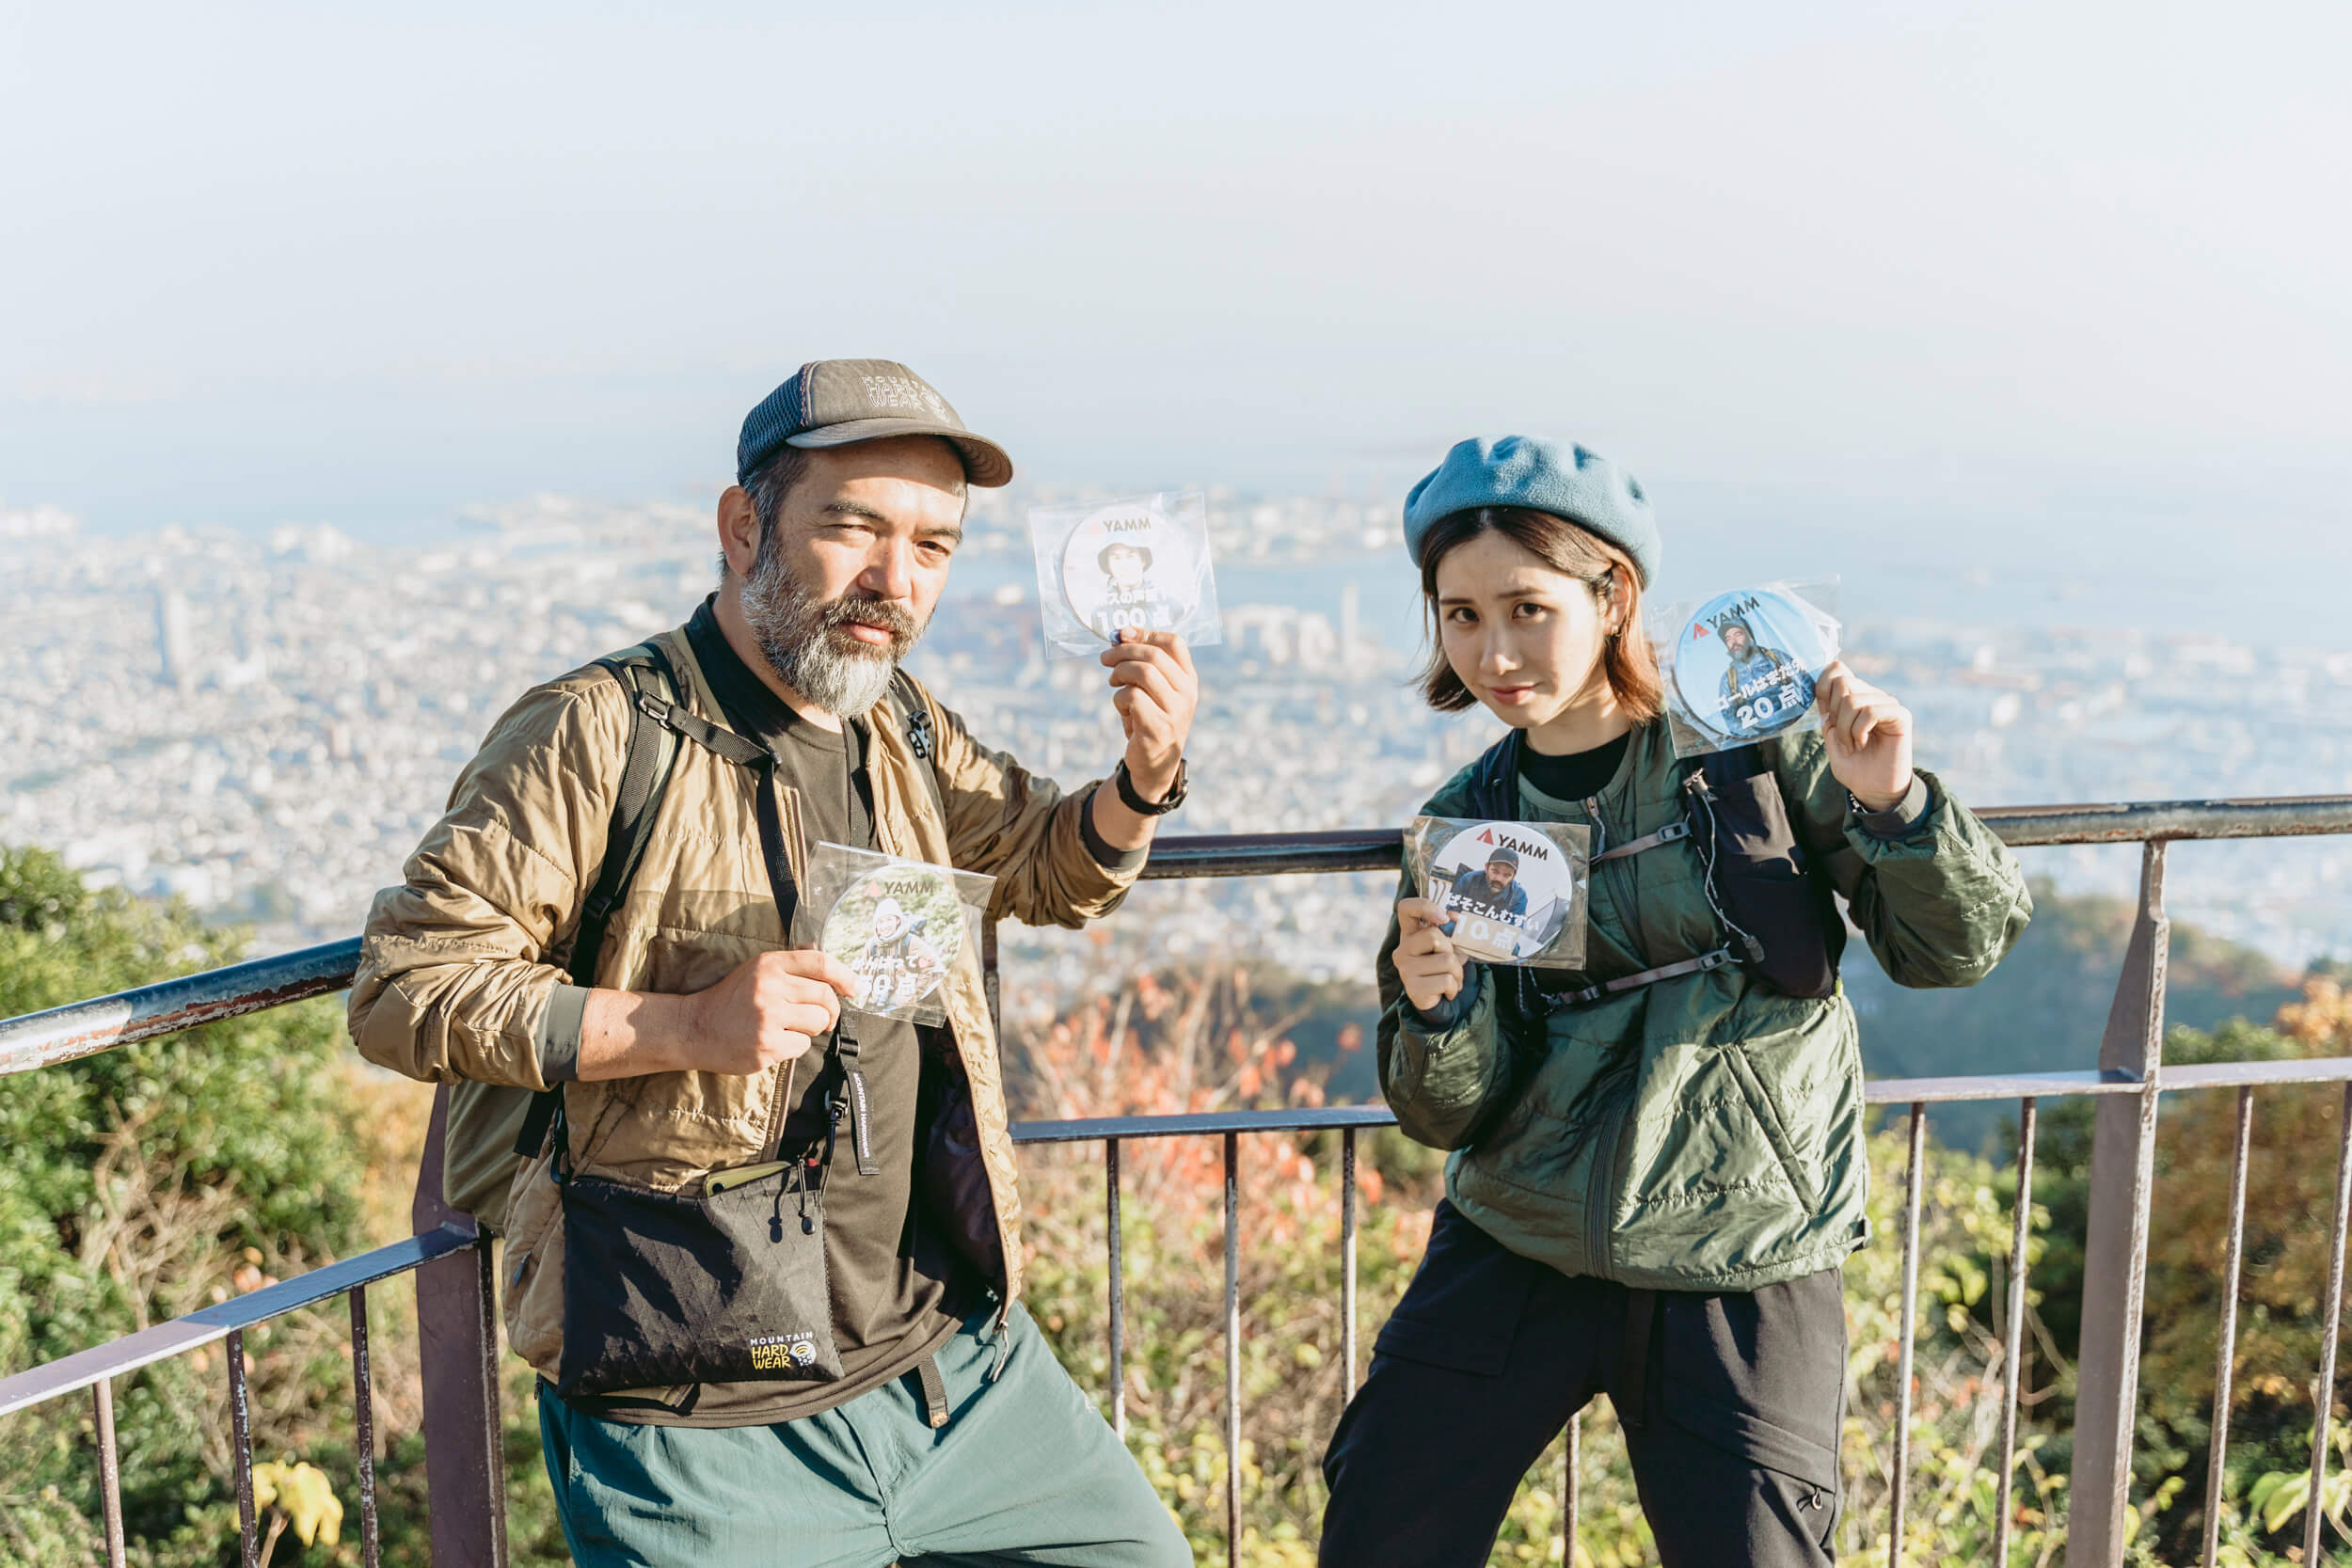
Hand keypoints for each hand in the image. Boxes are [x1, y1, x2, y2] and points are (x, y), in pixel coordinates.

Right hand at [679, 950, 859, 1074]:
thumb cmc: (731, 1000)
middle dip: (831, 1010)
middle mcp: (770, 988)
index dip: (845, 975)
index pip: (820, 962)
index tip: (856, 988)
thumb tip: (834, 974)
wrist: (694, 1028)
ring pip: (818, 1023)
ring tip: (789, 1028)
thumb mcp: (756, 971)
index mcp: (769, 965)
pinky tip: (774, 1042)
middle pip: (825, 996)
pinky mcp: (767, 1046)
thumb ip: (791, 969)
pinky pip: (801, 1045)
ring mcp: (768, 1018)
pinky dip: (794, 1046)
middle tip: (825, 1018)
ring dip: (811, 1029)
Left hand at [1099, 630, 1197, 801]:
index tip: (1123, 634)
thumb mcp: (1152, 689)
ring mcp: (1175, 710)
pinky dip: (1119, 698)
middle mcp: (1186, 693)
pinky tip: (1122, 709)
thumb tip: (1121, 633)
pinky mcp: (1158, 726)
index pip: (1174, 643)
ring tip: (1114, 682)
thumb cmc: (1149, 719)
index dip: (1145, 634)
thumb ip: (1142, 663)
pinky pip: (1132, 697)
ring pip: (1143, 673)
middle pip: (1154, 655)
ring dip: (1120, 674)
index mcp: (1188, 679)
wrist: (1154, 764)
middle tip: (1105, 658)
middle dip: (1123, 652)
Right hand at [1394, 897, 1466, 1013]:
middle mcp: (1402, 949)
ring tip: (1452, 979)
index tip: (1444, 918)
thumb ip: (1451, 931)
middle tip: (1451, 963)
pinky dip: (1455, 987)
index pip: (1406, 908)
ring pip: (1446, 960)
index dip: (1425, 906)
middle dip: (1452, 950)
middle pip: (1434, 935)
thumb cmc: (1442, 966)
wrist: (1436, 999)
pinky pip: (1446, 980)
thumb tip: (1456, 919)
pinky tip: (1447, 991)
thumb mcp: (1448, 945)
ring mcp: (1405, 968)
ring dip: (1458, 972)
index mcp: (1410, 933)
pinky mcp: (1413, 988)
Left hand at [1814, 660, 1914, 811]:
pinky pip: (1870, 711)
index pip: (1837, 668)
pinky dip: (1859, 730)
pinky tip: (1863, 743)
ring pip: (1853, 700)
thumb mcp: (1831, 737)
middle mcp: (1870, 695)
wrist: (1874, 789)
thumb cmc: (1854, 766)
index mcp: (1853, 696)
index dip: (1822, 685)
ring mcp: (1886, 703)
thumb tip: (1820, 688)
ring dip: (1845, 728)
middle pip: (1842, 682)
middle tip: (1842, 736)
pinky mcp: (1900, 715)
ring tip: (1853, 744)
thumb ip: (1826, 712)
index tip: (1825, 714)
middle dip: (1834, 714)